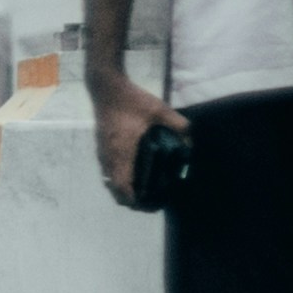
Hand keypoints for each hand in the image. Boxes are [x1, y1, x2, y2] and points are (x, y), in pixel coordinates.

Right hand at [93, 71, 178, 202]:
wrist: (106, 87)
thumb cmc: (131, 100)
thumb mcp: (159, 110)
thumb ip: (178, 124)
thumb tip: (192, 140)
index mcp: (122, 152)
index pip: (122, 186)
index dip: (133, 200)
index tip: (148, 204)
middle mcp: (109, 156)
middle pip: (114, 188)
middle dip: (130, 199)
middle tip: (148, 200)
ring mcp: (102, 151)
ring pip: (109, 179)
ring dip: (123, 188)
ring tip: (142, 189)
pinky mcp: (101, 145)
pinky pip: (108, 169)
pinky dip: (118, 177)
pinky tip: (132, 170)